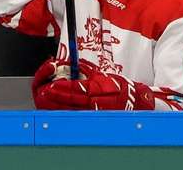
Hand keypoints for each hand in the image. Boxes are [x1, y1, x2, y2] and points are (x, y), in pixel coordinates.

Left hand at [32, 58, 154, 110]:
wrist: (136, 100)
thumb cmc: (118, 85)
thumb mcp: (103, 75)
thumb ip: (86, 72)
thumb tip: (70, 65)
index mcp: (103, 87)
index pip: (81, 87)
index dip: (66, 87)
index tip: (54, 85)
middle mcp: (102, 100)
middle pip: (77, 100)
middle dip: (60, 97)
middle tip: (46, 93)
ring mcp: (101, 111)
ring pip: (77, 110)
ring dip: (62, 106)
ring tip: (48, 102)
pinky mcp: (99, 118)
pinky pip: (81, 116)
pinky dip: (69, 114)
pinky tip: (59, 111)